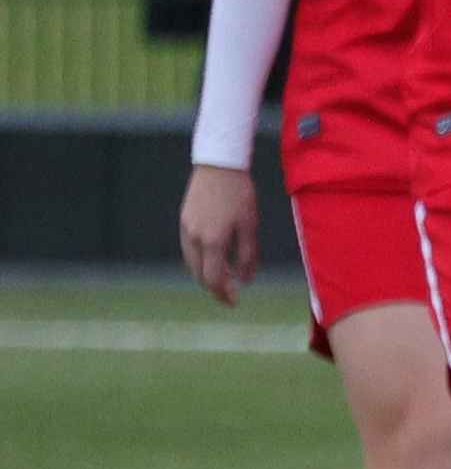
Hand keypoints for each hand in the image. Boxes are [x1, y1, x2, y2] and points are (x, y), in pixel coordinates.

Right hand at [175, 163, 255, 303]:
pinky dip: (199, 260)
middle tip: (230, 293)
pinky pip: (188, 249)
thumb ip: (247, 255)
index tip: (234, 302)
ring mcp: (185, 229)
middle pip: (199, 274)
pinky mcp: (183, 221)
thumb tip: (245, 280)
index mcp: (212, 241)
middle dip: (214, 287)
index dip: (223, 294)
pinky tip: (211, 259)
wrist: (218, 166)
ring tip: (223, 278)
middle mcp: (194, 238)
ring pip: (191, 263)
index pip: (213, 278)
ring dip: (205, 274)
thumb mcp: (250, 225)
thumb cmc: (239, 194)